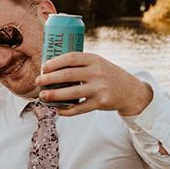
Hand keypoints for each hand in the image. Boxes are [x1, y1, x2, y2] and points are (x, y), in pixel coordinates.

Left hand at [36, 52, 152, 116]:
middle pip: (68, 75)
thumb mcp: (98, 64)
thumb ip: (80, 64)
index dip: (55, 62)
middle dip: (49, 79)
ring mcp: (99, 88)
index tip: (43, 67)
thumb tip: (50, 67)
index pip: (71, 58)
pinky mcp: (101, 103)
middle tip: (38, 82)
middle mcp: (97, 72)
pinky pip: (79, 108)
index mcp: (94, 59)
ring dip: (54, 95)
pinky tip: (57, 109)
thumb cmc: (107, 75)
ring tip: (42, 96)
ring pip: (72, 93)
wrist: (132, 91)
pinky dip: (66, 110)